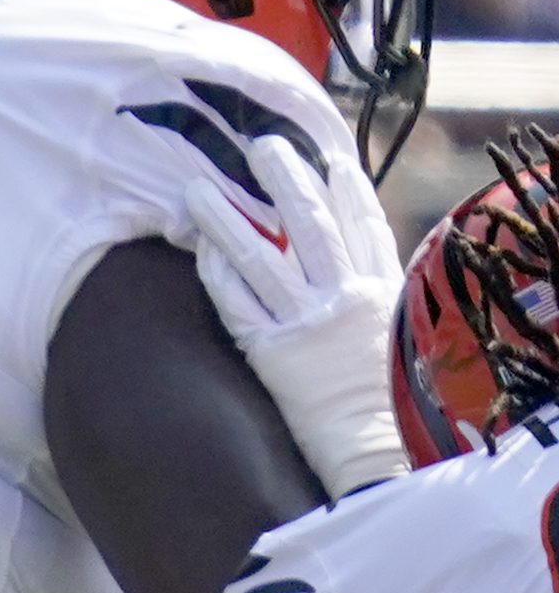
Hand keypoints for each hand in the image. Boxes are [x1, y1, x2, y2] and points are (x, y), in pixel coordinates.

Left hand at [176, 130, 412, 495]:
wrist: (372, 446)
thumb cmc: (384, 396)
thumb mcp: (395, 331)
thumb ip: (378, 292)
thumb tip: (355, 258)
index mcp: (383, 289)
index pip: (364, 225)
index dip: (346, 190)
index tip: (328, 159)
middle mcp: (346, 296)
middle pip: (311, 225)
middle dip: (285, 181)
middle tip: (260, 147)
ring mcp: (307, 322)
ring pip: (262, 255)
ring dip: (226, 218)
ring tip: (197, 189)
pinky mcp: (273, 352)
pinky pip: (238, 303)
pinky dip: (218, 274)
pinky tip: (199, 250)